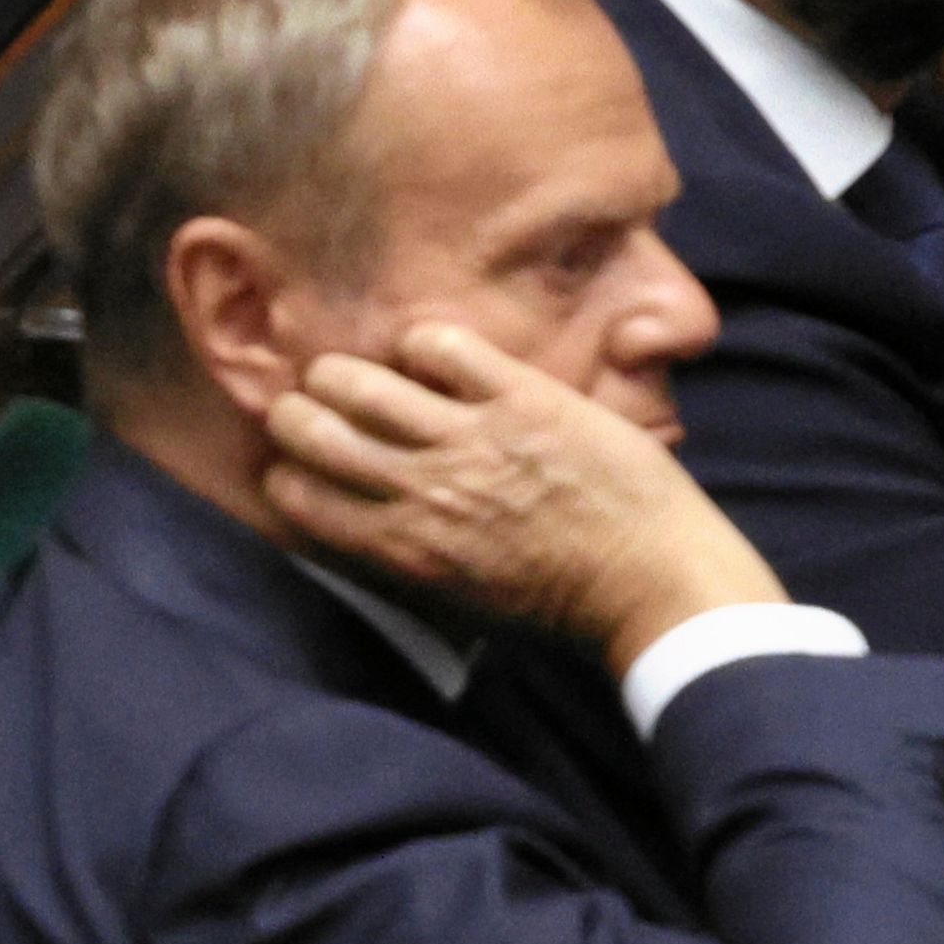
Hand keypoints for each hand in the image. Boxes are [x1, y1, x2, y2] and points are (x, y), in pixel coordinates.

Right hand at [261, 322, 783, 673]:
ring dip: (344, 371)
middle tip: (316, 402)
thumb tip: (368, 524)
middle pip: (309, 430)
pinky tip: (435, 353)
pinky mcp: (524, 398)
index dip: (288, 468)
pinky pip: (444, 347)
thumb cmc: (567, 603)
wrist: (655, 580)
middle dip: (298, 410)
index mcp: (402, 548)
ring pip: (359, 382)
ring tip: (359, 370)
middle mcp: (422, 490)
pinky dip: (425, 341)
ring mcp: (472, 438)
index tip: (301, 458)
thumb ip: (409, 557)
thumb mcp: (465, 600)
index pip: (297, 495)